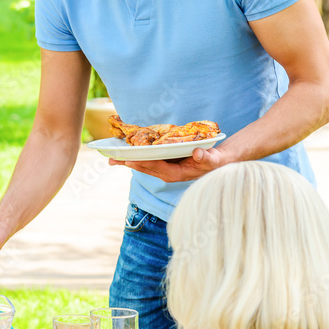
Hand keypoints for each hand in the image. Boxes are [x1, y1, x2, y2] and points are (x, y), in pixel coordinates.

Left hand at [109, 146, 226, 181]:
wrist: (217, 161)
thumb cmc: (216, 160)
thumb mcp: (214, 159)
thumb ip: (207, 158)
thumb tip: (198, 154)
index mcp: (178, 174)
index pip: (158, 168)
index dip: (144, 164)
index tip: (131, 160)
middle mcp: (168, 173)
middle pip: (146, 168)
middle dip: (129, 164)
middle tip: (112, 160)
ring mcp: (165, 169)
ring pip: (144, 165)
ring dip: (127, 162)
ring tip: (111, 159)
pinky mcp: (164, 164)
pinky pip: (147, 160)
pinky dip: (135, 157)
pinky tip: (124, 154)